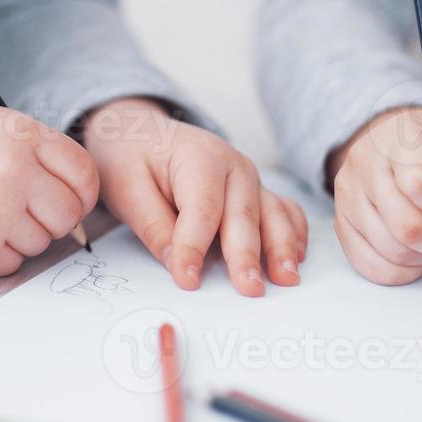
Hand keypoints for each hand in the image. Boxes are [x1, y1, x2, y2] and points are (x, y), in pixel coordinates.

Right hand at [0, 106, 97, 279]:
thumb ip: (42, 153)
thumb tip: (86, 193)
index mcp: (20, 134)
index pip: (83, 174)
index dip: (82, 193)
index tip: (70, 200)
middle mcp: (11, 170)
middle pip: (69, 213)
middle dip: (53, 218)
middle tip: (20, 210)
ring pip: (43, 242)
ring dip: (21, 236)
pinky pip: (16, 263)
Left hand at [83, 98, 307, 296]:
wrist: (143, 132)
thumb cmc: (133, 156)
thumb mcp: (126, 186)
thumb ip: (152, 225)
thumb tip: (176, 263)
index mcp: (198, 157)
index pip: (201, 208)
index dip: (195, 245)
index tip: (188, 279)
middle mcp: (233, 165)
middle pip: (243, 214)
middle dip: (247, 254)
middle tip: (249, 288)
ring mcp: (249, 179)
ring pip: (272, 214)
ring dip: (281, 247)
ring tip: (285, 279)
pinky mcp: (256, 193)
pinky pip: (283, 211)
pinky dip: (292, 233)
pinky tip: (296, 257)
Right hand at [327, 106, 421, 285]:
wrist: (414, 162)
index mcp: (402, 132)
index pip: (421, 182)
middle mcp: (365, 158)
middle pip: (406, 225)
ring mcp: (347, 192)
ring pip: (391, 249)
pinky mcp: (340, 223)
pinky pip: (371, 266)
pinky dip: (403, 271)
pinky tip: (415, 255)